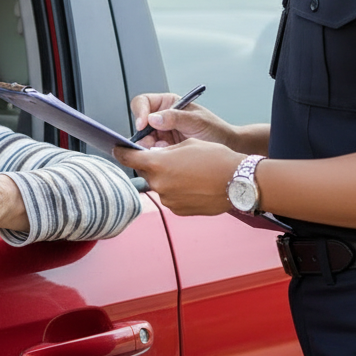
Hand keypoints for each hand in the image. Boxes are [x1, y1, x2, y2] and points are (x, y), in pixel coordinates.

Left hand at [113, 139, 242, 215]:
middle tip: (167, 158)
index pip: (128, 158)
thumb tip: (154, 155)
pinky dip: (176, 190)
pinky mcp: (178, 210)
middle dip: (151, 165)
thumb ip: (165, 150)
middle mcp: (159, 184)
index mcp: (157, 164)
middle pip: (144, 172)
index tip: (118, 149)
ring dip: (166, 178)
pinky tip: (193, 184)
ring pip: (159, 185)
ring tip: (188, 172)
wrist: (237, 182)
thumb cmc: (215, 158)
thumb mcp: (187, 144)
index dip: (121, 152)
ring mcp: (168, 200)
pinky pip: (170, 197)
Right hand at [130, 92, 234, 147]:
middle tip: (149, 145)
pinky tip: (166, 157)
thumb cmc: (215, 129)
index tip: (143, 124)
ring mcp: (162, 135)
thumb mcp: (196, 121)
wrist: (227, 149)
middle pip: (140, 124)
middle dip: (142, 135)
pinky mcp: (164, 150)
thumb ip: (175, 118)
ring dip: (148, 148)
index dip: (140, 112)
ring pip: (144, 140)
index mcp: (168, 104)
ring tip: (161, 152)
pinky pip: (152, 153)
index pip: (143, 102)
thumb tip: (152, 118)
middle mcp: (161, 118)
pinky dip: (155, 156)